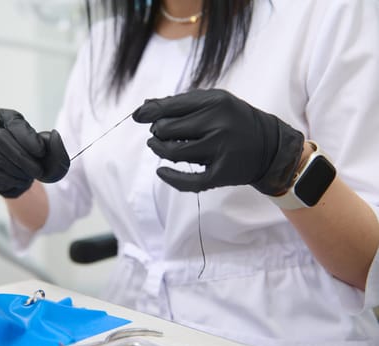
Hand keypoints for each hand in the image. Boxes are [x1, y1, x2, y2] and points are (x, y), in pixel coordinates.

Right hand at [0, 108, 69, 197]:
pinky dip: (5, 178)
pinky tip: (17, 181)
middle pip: (1, 139)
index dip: (28, 139)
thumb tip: (54, 135)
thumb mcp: (53, 155)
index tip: (41, 153)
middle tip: (38, 172)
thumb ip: (57, 146)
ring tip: (29, 177)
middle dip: (22, 158)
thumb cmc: (38, 162)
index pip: (15, 124)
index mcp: (7, 118)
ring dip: (15, 169)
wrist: (24, 179)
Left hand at [132, 89, 303, 194]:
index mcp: (215, 102)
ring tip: (157, 147)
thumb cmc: (234, 121)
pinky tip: (161, 172)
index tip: (138, 117)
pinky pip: (188, 181)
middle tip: (157, 134)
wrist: (270, 147)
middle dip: (157, 132)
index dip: (149, 113)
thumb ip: (180, 103)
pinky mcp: (222, 173)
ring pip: (173, 152)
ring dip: (159, 150)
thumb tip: (143, 108)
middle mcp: (219, 124)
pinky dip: (170, 178)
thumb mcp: (214, 102)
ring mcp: (221, 150)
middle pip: (167, 129)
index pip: (170, 107)